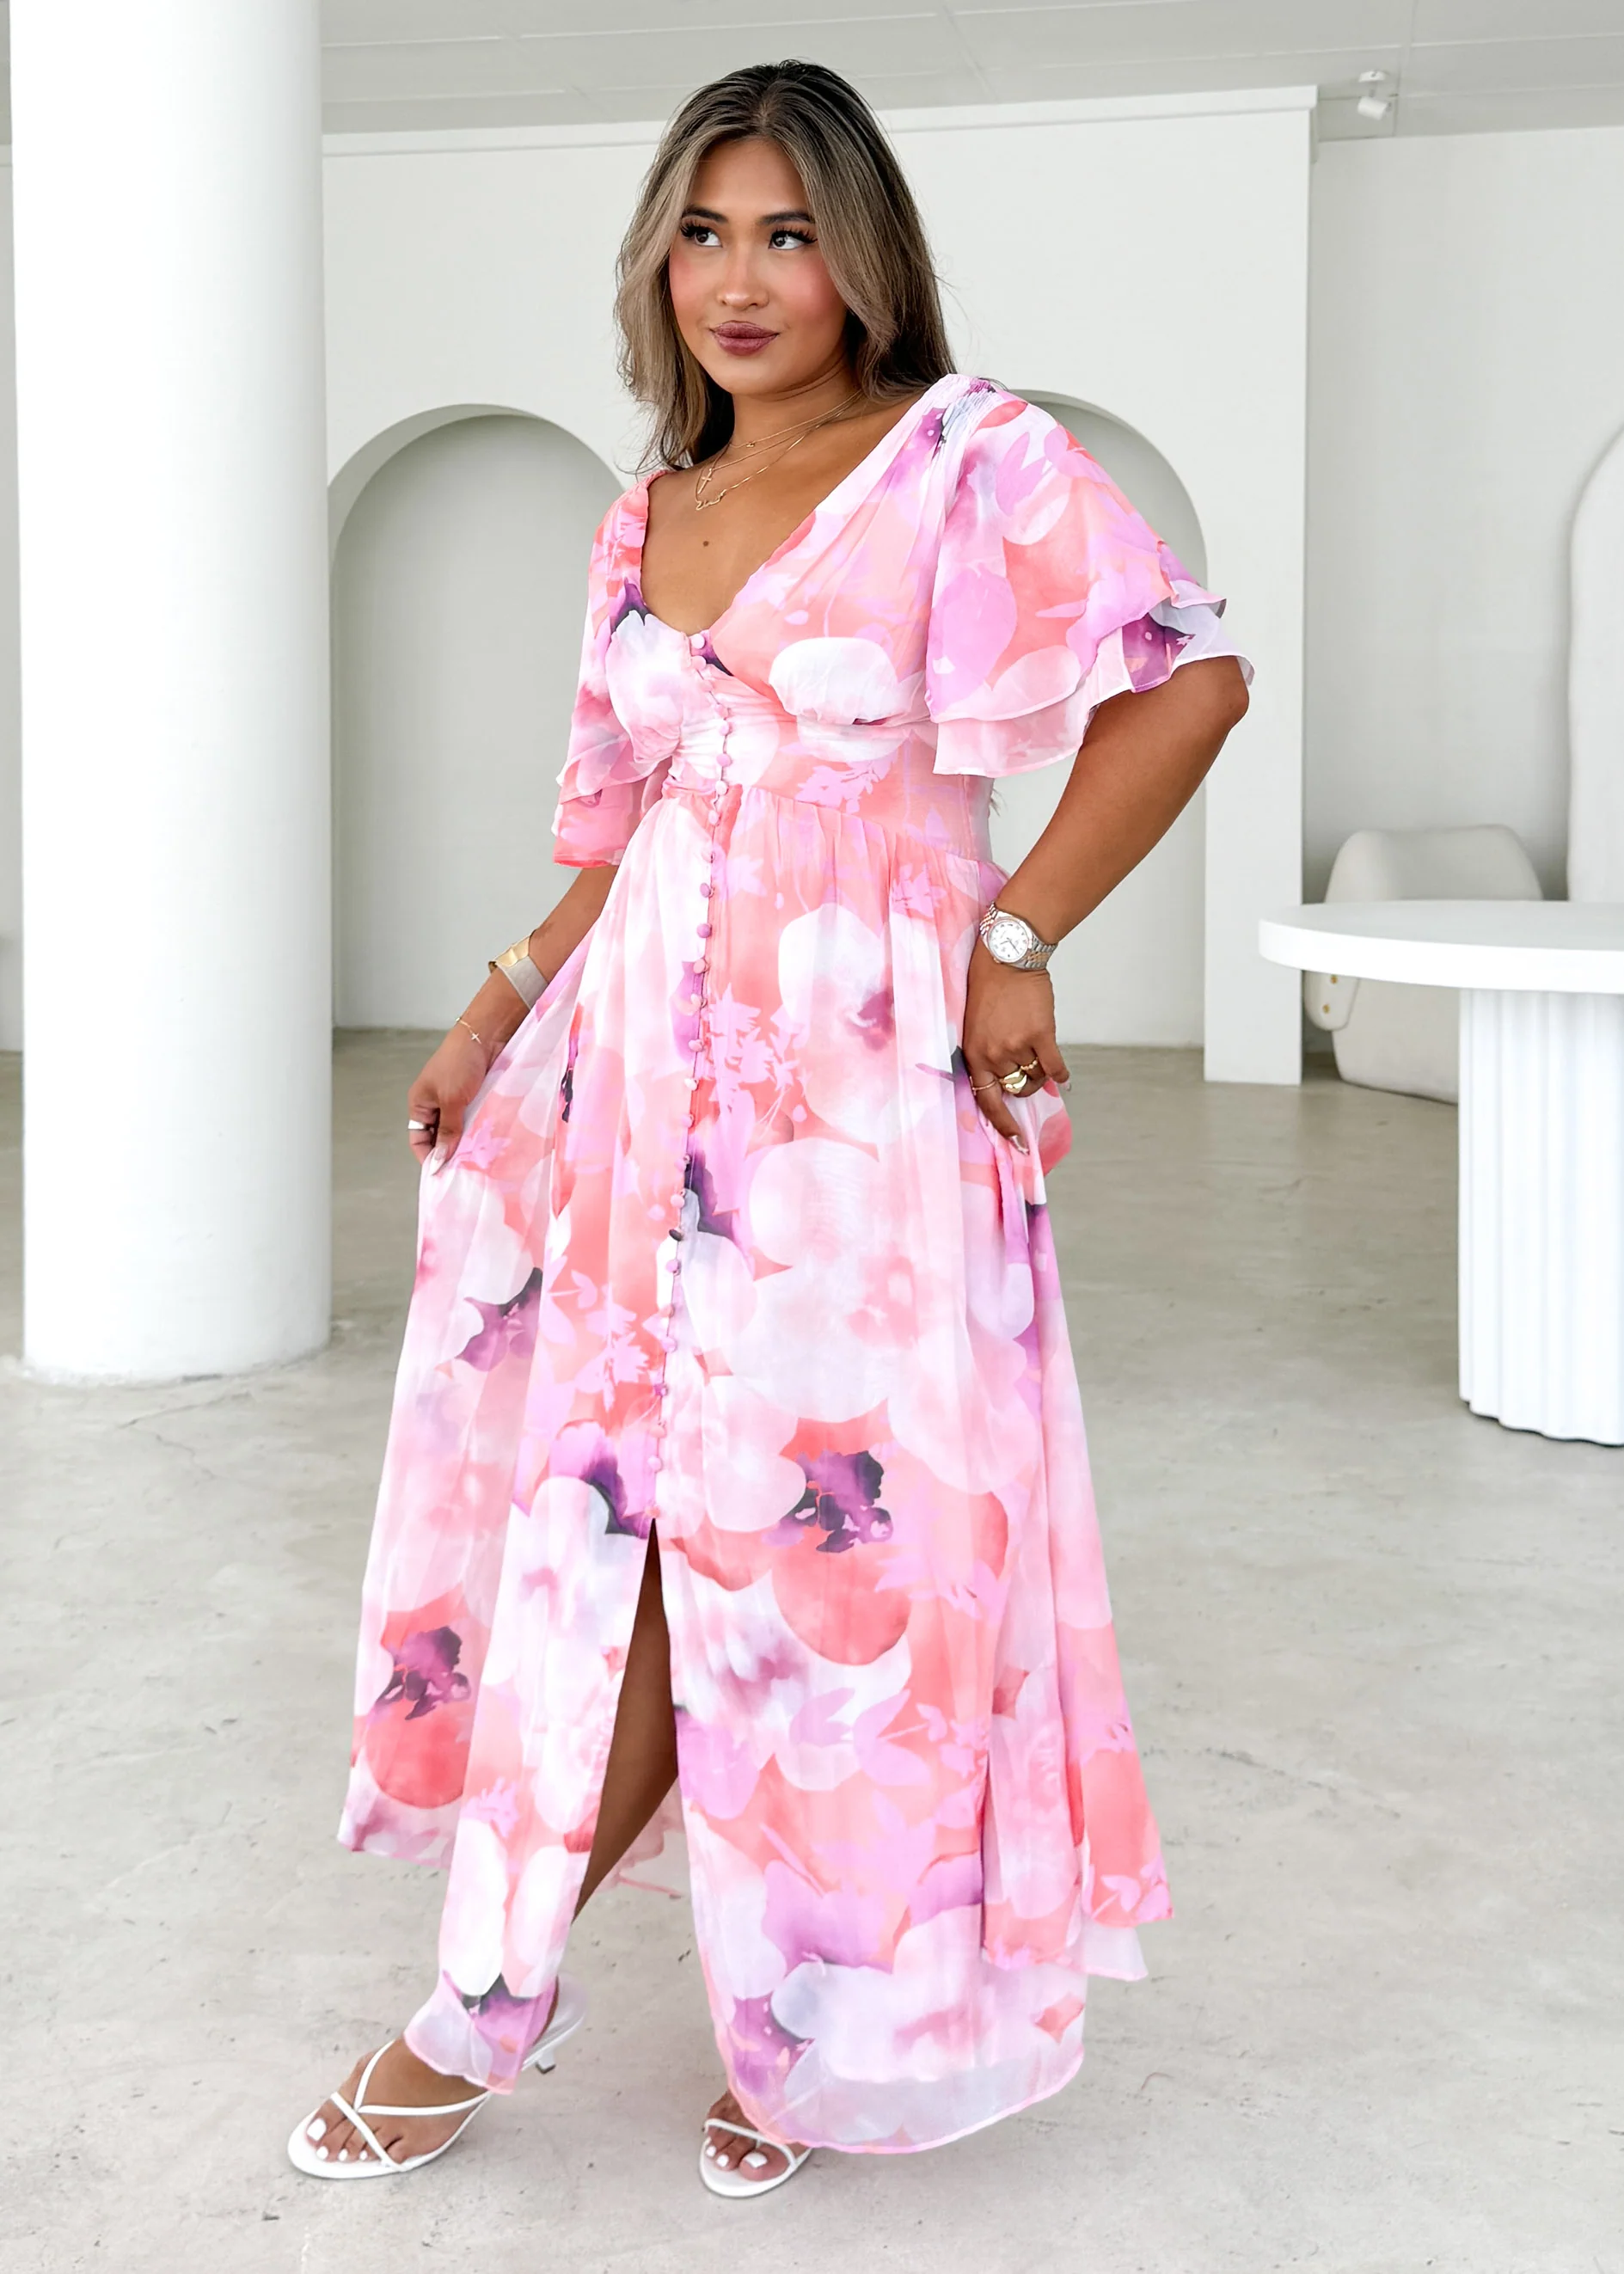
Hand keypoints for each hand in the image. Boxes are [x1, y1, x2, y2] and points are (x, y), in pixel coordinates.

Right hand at [406, 1022, 489, 1172]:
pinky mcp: (474, 1098)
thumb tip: (440, 1161)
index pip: (419, 1140)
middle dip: (450, 1153)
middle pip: (439, 1138)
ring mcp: (455, 1102)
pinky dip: (479, 1131)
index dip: (429, 1157)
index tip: (444, 1175)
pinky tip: (489, 1142)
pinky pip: (473, 1121)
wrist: (485, 1035)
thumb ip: (447, 1131)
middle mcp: (435, 1106)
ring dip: (467, 1143)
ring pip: (458, 1131)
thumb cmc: (460, 1064)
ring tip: (479, 1160)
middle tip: (466, 1171)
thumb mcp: (451, 1101)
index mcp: (420, 1105)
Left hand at [962, 943, 1069, 1150]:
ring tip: (1037, 1051)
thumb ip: (987, 1057)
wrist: (1006, 959)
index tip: (1017, 1141)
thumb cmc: (988, 991)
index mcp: (974, 1055)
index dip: (1004, 1125)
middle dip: (1025, 1086)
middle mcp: (994, 1055)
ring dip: (1041, 1071)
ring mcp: (1017, 1045)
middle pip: (1018, 1090)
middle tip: (1028, 1070)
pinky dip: (1061, 1073)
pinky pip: (1055, 1066)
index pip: (987, 1101)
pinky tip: (1063, 1077)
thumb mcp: (974, 1028)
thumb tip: (1008, 1086)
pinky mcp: (1041, 1034)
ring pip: (1037, 1077)